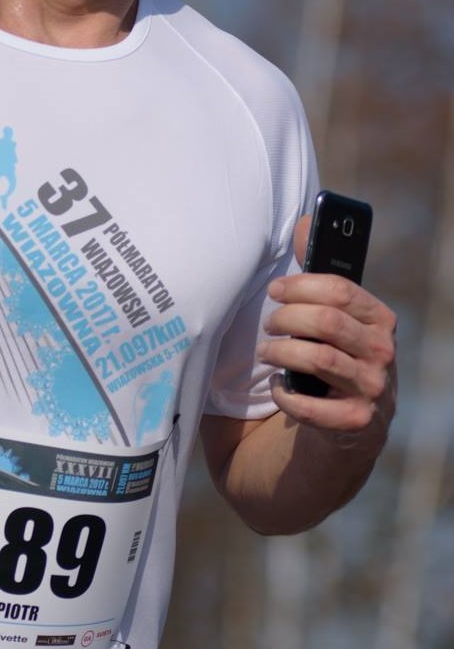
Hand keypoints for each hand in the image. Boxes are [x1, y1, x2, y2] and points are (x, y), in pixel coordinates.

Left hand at [260, 215, 396, 445]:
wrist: (352, 424)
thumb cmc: (336, 356)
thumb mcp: (337, 318)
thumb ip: (318, 277)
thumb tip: (303, 224)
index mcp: (379, 319)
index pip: (339, 289)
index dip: (299, 286)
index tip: (274, 289)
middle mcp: (383, 352)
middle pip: (326, 322)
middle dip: (286, 318)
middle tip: (268, 324)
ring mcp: (374, 389)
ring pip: (318, 358)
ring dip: (281, 352)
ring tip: (266, 351)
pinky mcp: (356, 422)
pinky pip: (313, 406)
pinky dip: (287, 395)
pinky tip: (278, 387)